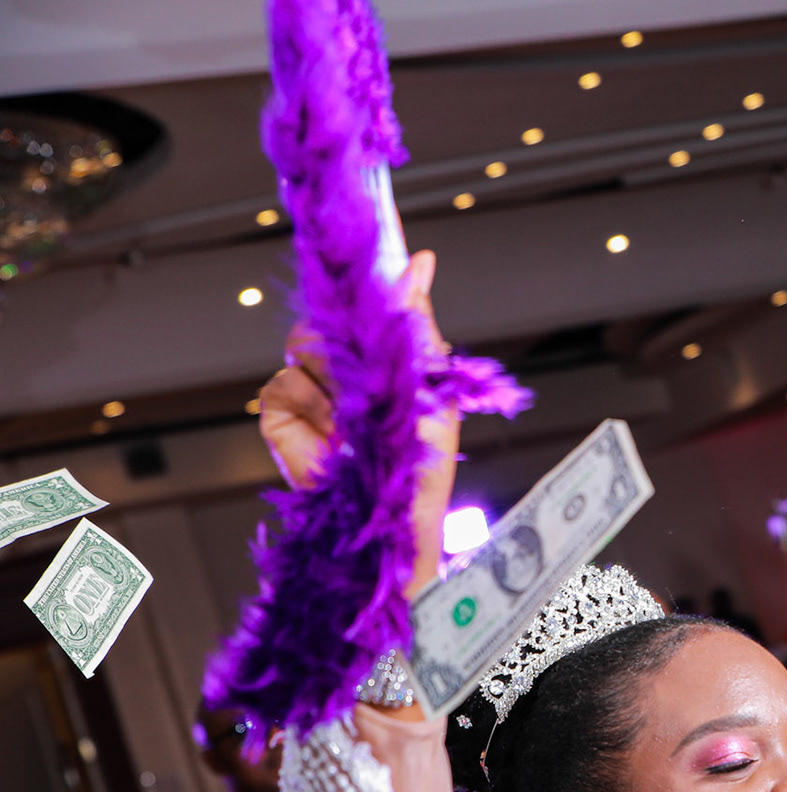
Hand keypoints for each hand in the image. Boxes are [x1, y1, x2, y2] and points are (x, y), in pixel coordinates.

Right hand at [254, 250, 459, 598]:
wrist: (386, 517)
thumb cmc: (419, 460)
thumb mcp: (427, 381)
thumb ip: (414, 319)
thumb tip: (418, 259)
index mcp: (385, 348)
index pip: (367, 289)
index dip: (361, 251)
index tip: (364, 199)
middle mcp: (346, 359)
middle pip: (328, 309)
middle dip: (349, 334)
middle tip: (370, 372)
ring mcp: (311, 382)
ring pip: (305, 342)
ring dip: (336, 378)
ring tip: (357, 417)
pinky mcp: (279, 408)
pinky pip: (285, 383)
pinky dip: (311, 408)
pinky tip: (332, 436)